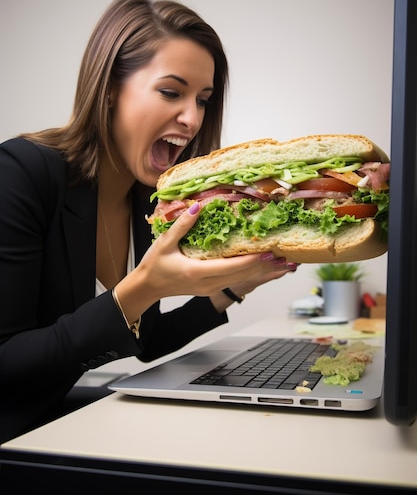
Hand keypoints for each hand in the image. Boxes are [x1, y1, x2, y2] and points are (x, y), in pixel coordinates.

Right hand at [116, 203, 298, 320]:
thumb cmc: (154, 265)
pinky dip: (253, 275)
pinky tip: (266, 270)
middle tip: (287, 257)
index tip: (270, 252)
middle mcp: (208, 283)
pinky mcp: (212, 287)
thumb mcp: (165, 243)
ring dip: (264, 273)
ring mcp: (211, 288)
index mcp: (197, 272)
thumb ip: (182, 225)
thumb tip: (198, 207)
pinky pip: (236, 281)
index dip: (253, 260)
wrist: (147, 287)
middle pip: (243, 276)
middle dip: (266, 267)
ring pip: (243, 280)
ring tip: (285, 266)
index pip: (232, 267)